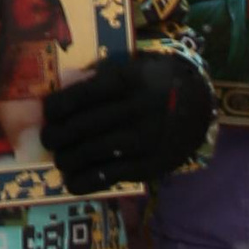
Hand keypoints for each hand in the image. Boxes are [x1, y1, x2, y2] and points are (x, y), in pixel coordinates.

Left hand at [42, 49, 214, 192]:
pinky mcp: (150, 165)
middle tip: (49, 139)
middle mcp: (135, 109)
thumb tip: (63, 89)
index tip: (47, 113)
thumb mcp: (134, 66)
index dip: (57, 107)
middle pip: (82, 126)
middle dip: (57, 136)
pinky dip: (85, 180)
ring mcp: (143, 139)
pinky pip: (110, 176)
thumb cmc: (158, 81)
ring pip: (91, 152)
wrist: (201, 105)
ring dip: (67, 159)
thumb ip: (103, 75)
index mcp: (127, 81)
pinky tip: (72, 181)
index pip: (81, 96)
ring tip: (61, 159)